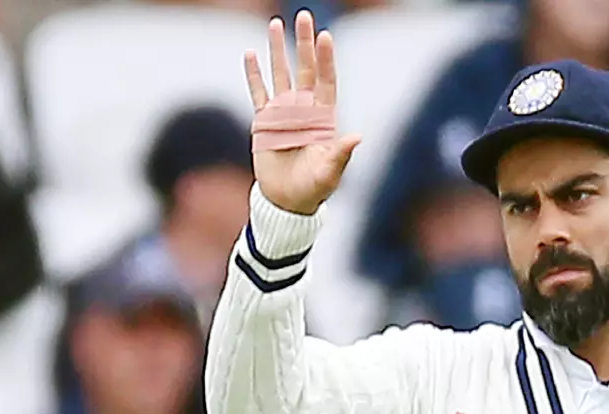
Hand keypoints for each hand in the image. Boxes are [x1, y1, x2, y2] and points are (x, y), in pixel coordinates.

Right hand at [245, 11, 361, 214]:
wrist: (288, 201)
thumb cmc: (314, 189)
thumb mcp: (330, 173)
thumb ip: (341, 154)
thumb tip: (357, 137)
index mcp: (324, 118)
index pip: (326, 81)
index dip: (326, 59)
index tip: (325, 36)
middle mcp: (305, 110)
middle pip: (305, 69)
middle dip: (304, 43)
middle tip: (303, 16)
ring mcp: (284, 113)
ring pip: (281, 74)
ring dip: (278, 50)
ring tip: (275, 24)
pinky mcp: (264, 121)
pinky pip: (258, 92)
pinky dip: (253, 74)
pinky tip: (251, 53)